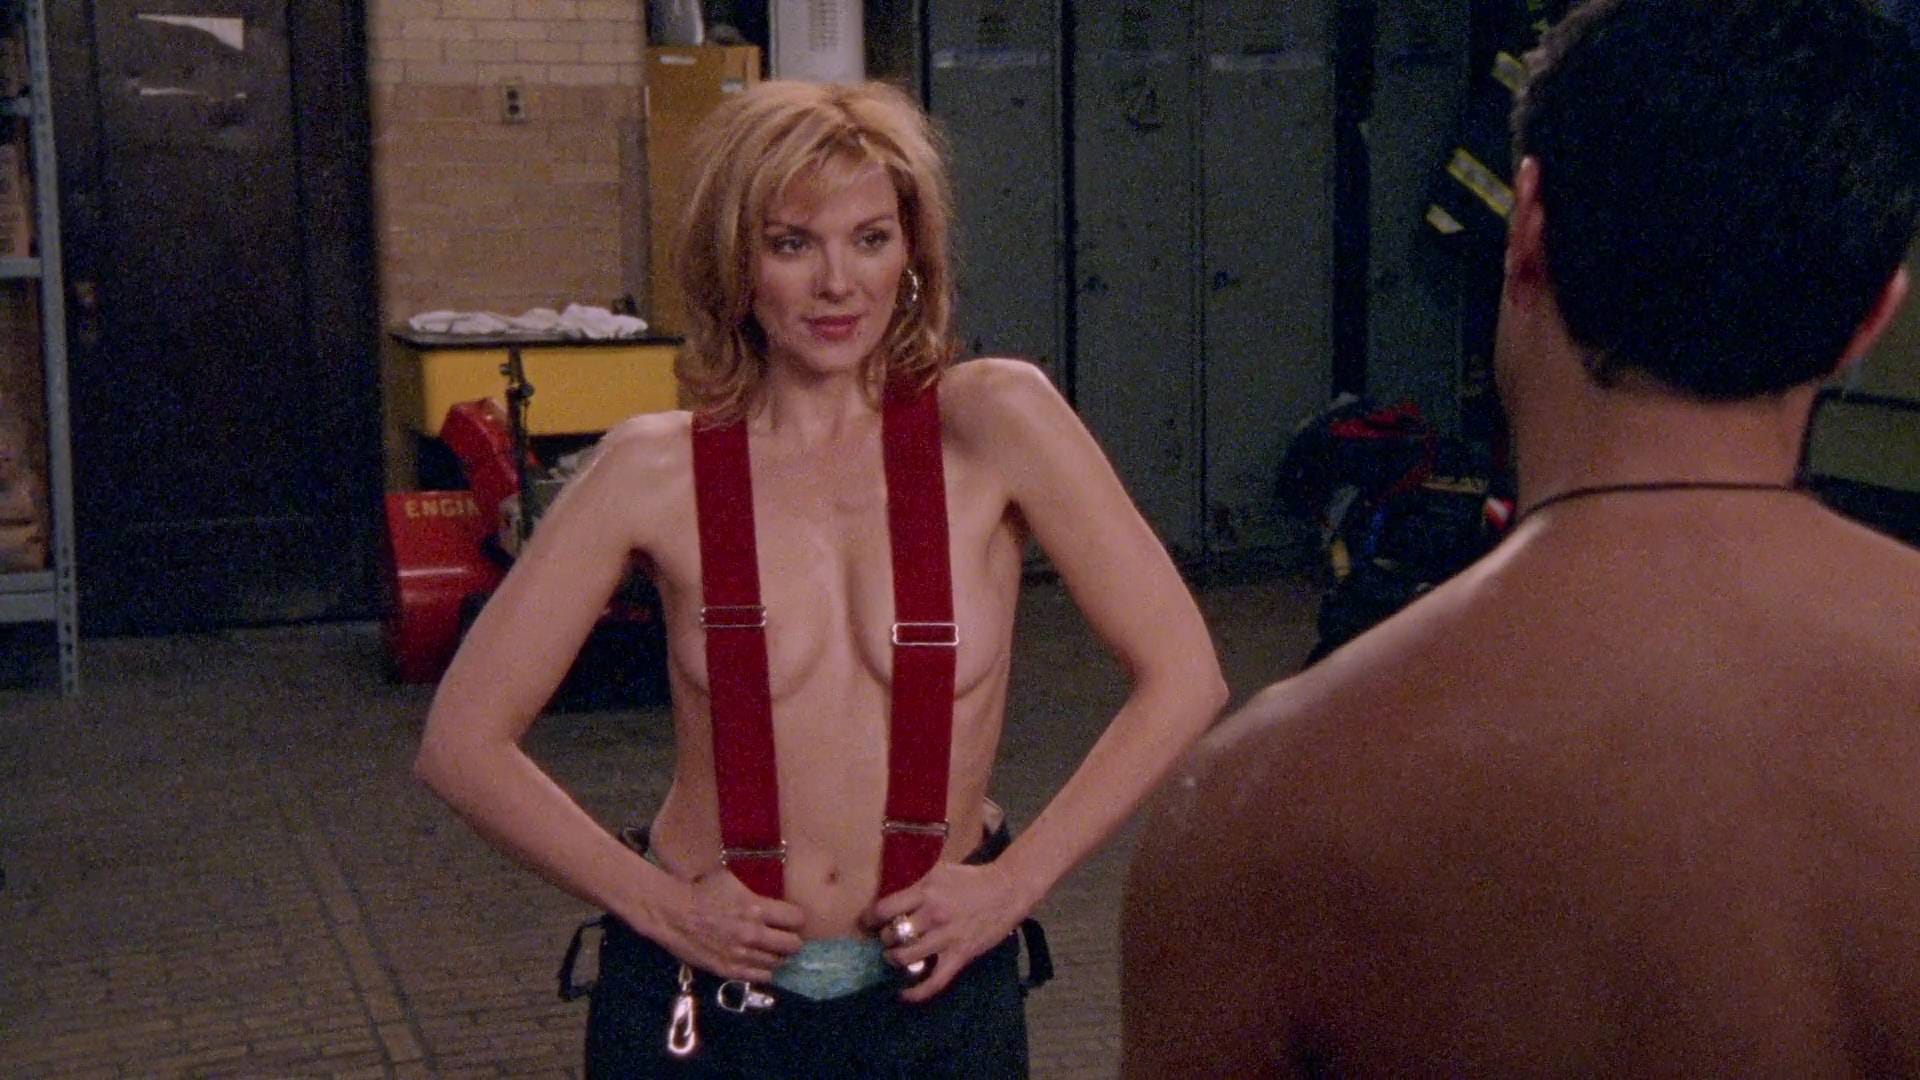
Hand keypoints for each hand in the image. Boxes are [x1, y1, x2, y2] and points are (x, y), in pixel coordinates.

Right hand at [647, 866, 805, 982]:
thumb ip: (756, 889)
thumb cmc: (701, 891)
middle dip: (792, 940)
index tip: (791, 919)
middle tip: (785, 937)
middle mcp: (753, 933)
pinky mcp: (729, 970)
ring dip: (777, 956)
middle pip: (793, 945)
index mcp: (756, 907)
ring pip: (778, 962)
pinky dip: (764, 970)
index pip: (796, 919)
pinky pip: (761, 977)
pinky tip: (759, 962)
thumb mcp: (732, 879)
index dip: (796, 919)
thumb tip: (773, 894)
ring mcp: (742, 954)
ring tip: (771, 950)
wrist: (673, 914)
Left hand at [865, 861, 1032, 1002]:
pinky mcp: (960, 956)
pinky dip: (916, 992)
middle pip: (893, 935)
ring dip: (894, 960)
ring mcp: (946, 937)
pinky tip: (903, 994)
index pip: (884, 909)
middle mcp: (933, 915)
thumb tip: (890, 903)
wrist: (1006, 890)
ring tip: (895, 957)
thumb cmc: (971, 880)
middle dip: (885, 939)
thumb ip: (915, 888)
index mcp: (925, 891)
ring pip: (906, 958)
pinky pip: (934, 981)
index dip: (870, 919)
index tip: (867, 923)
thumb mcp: (938, 872)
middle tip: (888, 939)